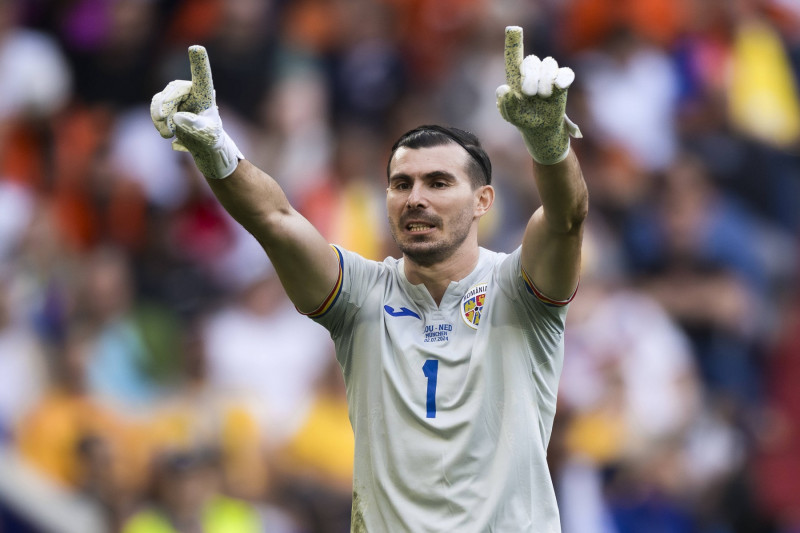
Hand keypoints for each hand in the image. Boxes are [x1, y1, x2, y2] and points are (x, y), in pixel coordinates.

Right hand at [150, 46, 242, 178]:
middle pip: (174, 90)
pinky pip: (156, 107)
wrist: (202, 142)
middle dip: (166, 103)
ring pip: (162, 100)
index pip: (202, 76)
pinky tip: (165, 133)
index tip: (197, 48)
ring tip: (167, 134)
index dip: (199, 62)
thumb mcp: (208, 134)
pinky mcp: (167, 104)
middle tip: (162, 119)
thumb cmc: (210, 136)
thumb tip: (177, 117)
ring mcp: (177, 96)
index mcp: (205, 93)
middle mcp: (190, 90)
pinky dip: (157, 120)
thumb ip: (195, 125)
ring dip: (160, 116)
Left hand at [496, 26, 580, 164]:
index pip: (514, 55)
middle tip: (529, 95)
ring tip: (543, 97)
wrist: (541, 129)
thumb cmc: (523, 118)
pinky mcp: (562, 81)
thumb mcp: (510, 114)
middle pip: (532, 60)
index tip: (513, 29)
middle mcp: (532, 71)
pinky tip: (558, 87)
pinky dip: (562, 79)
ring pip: (549, 64)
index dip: (513, 41)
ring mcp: (548, 74)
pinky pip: (565, 73)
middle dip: (529, 78)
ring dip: (544, 83)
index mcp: (516, 75)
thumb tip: (505, 89)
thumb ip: (505, 103)